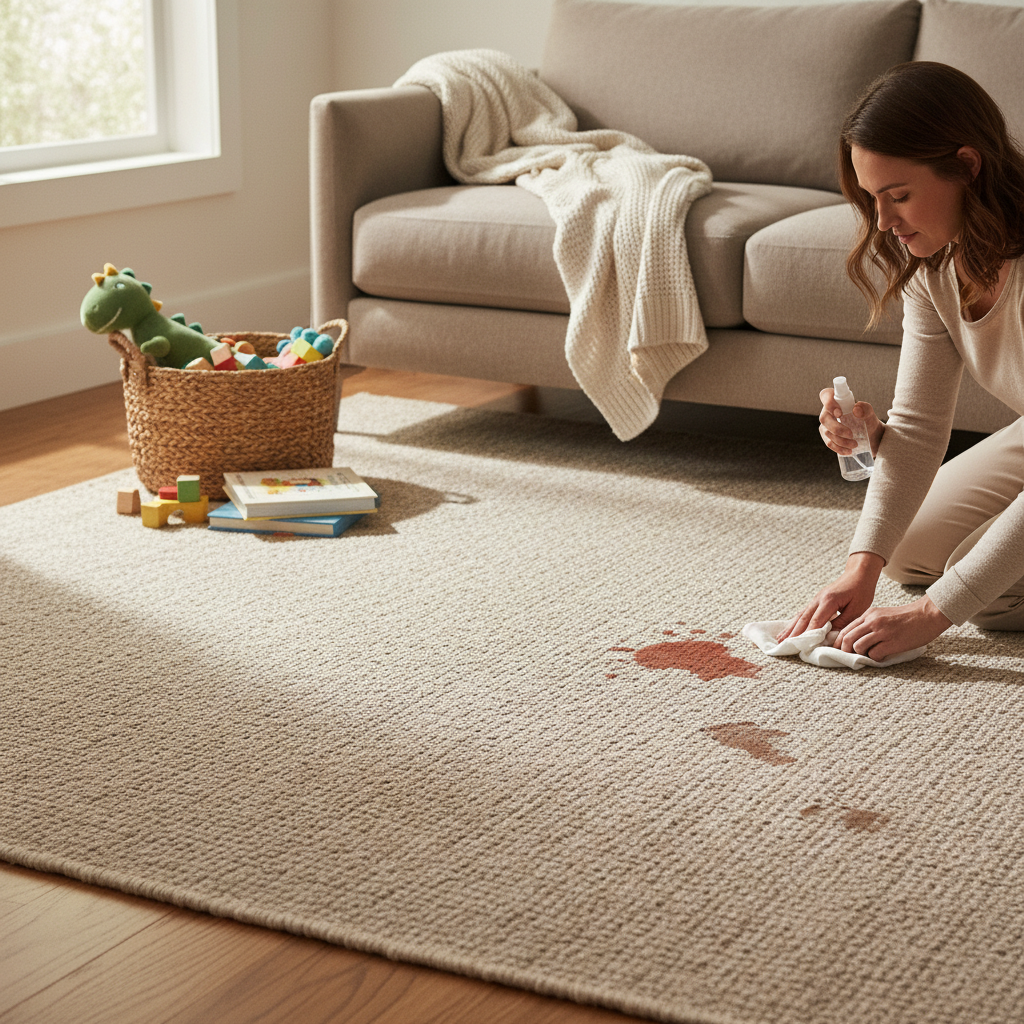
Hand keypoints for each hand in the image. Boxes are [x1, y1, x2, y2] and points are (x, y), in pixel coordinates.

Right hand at [777, 552, 883, 640]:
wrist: (858, 574)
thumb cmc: (860, 591)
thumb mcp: (857, 609)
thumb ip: (843, 622)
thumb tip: (830, 636)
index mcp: (829, 601)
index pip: (816, 620)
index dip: (808, 634)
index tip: (800, 645)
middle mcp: (818, 599)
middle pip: (803, 618)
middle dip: (793, 633)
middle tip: (783, 644)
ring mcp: (815, 599)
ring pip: (800, 615)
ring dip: (790, 628)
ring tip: (780, 638)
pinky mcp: (816, 601)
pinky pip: (803, 613)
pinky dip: (794, 622)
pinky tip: (789, 628)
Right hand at [819, 388, 883, 456]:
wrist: (871, 436)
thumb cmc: (868, 421)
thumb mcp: (870, 414)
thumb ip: (865, 409)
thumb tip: (855, 409)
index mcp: (837, 402)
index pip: (825, 395)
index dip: (828, 402)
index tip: (840, 413)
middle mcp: (829, 413)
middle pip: (824, 418)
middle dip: (837, 428)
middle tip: (851, 434)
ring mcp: (826, 426)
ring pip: (827, 432)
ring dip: (841, 440)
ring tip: (855, 444)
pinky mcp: (828, 437)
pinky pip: (829, 443)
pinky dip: (839, 448)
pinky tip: (849, 451)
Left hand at [834, 596, 951, 660]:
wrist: (928, 614)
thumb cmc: (907, 616)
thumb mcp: (883, 614)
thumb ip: (870, 623)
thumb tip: (857, 639)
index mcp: (869, 614)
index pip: (846, 629)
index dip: (839, 641)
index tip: (838, 649)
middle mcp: (872, 622)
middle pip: (847, 638)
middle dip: (844, 650)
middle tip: (848, 656)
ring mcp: (882, 632)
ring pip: (858, 647)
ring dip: (861, 654)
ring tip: (870, 654)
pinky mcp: (892, 642)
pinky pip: (874, 654)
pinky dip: (876, 658)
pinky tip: (883, 655)